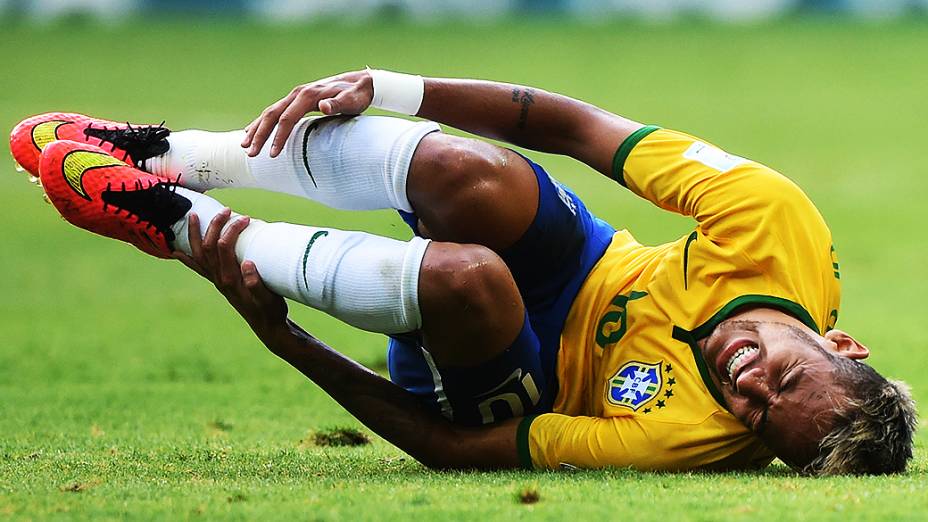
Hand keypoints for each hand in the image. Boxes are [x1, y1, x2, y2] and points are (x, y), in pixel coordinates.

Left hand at [173, 210, 288, 338]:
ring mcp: (217, 281)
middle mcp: (219, 279)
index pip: (223, 247)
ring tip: (193, 216)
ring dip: (195, 234)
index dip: (232, 230)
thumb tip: (248, 263)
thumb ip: (257, 284)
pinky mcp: (218, 283)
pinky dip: (187, 258)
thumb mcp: (269, 299)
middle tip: (226, 209)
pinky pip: (198, 268)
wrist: (266, 326)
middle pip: (208, 246)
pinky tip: (178, 252)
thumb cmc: (270, 311)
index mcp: (230, 279)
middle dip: (215, 225)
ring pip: (199, 254)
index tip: (246, 219)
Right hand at [241, 69, 373, 157]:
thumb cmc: (357, 95)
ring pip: (270, 113)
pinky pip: (275, 112)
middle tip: (251, 154)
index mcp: (308, 95)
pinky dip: (262, 122)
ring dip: (256, 129)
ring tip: (245, 146)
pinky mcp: (297, 100)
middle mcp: (298, 94)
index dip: (278, 137)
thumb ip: (338, 103)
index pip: (287, 118)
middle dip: (260, 135)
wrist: (361, 83)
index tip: (272, 154)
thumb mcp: (352, 100)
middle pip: (272, 115)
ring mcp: (296, 96)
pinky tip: (253, 132)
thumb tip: (324, 106)